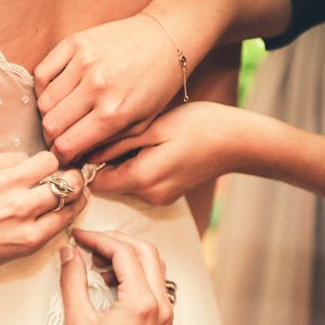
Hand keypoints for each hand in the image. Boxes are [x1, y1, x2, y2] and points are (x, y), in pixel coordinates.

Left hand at [0, 151, 87, 272]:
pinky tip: (9, 168)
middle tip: (67, 177)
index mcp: (29, 238)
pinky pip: (19, 154)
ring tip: (39, 168)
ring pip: (49, 162)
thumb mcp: (5, 253)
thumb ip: (32, 232)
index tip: (77, 195)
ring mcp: (7, 185)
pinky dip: (19, 161)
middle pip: (68, 184)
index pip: (69, 212)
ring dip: (49, 165)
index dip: (77, 201)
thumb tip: (47, 210)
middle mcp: (24, 210)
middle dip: (73, 180)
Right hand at [34, 13, 183, 165]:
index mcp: (113, 113)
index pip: (67, 144)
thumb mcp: (141, 124)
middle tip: (58, 138)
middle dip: (51, 138)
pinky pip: (43, 72)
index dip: (60, 156)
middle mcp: (96, 87)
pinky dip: (43, 88)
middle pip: (51, 124)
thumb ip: (109, 145)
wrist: (167, 38)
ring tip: (59, 116)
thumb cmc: (157, 85)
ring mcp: (83, 62)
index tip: (60, 156)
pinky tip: (54, 93)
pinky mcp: (75, 42)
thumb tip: (82, 160)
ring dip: (47, 114)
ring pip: (44, 101)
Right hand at [60, 229, 173, 324]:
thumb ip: (73, 280)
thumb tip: (68, 253)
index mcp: (141, 302)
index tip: (78, 237)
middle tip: (89, 243)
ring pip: (153, 266)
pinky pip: (153, 284)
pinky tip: (109, 282)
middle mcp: (161, 305)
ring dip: (127, 256)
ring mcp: (165, 314)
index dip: (99, 239)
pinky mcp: (162, 321)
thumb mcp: (77, 321)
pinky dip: (133, 273)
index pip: (124, 252)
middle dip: (116, 241)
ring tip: (96, 263)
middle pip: (145, 251)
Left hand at [89, 102, 241, 205]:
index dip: (86, 162)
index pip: (95, 182)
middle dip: (104, 161)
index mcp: (142, 180)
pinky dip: (136, 167)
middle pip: (109, 183)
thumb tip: (85, 152)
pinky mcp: (167, 194)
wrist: (239, 142)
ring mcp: (159, 198)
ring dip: (121, 163)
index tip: (90, 140)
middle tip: (114, 132)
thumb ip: (117, 142)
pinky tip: (151, 147)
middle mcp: (148, 196)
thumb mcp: (154, 126)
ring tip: (137, 136)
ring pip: (123, 183)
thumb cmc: (199, 126)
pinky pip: (139, 183)